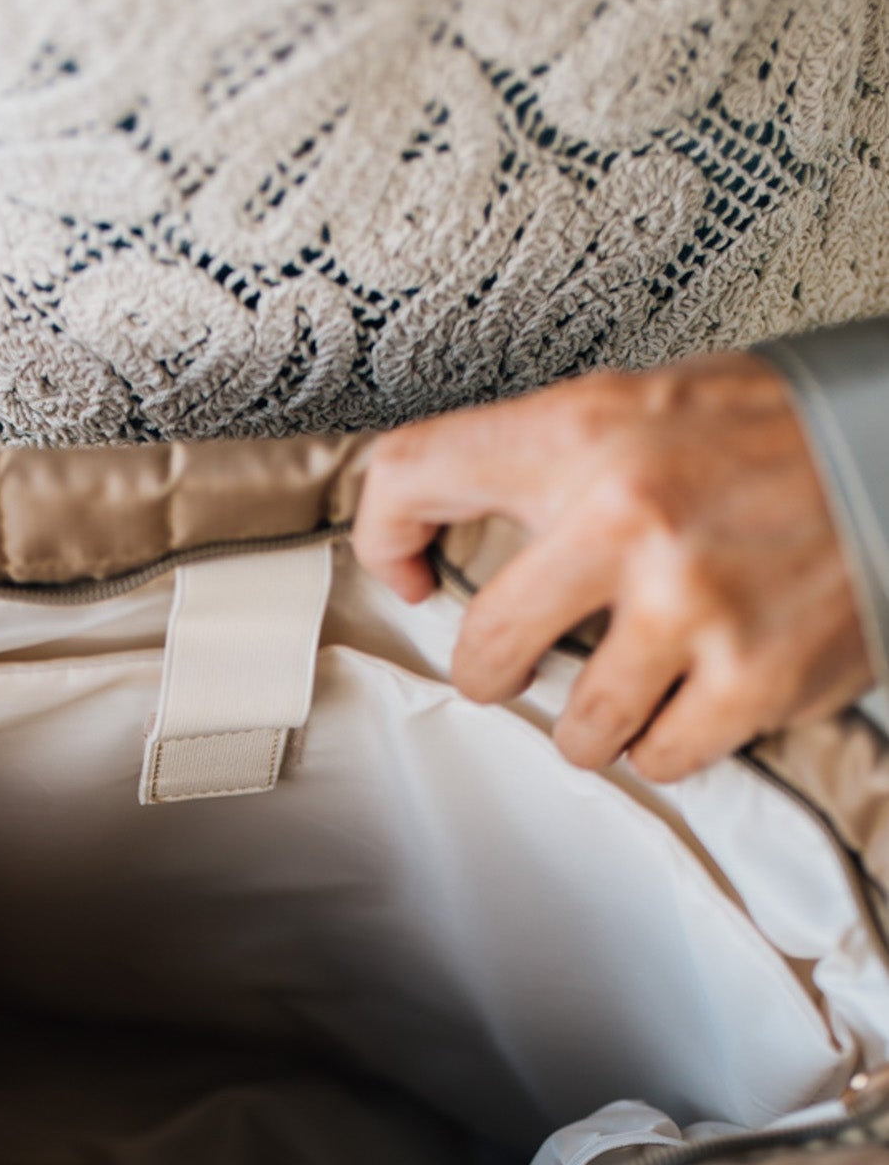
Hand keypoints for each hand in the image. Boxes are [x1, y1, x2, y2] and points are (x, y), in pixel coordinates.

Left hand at [352, 354, 875, 781]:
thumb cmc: (778, 435)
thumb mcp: (650, 404)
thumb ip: (554, 459)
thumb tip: (450, 521)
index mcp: (586, 431)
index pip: (413, 473)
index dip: (387, 537)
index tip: (413, 575)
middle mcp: (627, 515)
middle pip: (486, 646)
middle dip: (496, 671)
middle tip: (516, 665)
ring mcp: (690, 605)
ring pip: (577, 729)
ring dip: (594, 723)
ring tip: (630, 683)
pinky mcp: (751, 680)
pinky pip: (660, 759)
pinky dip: (670, 742)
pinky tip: (695, 696)